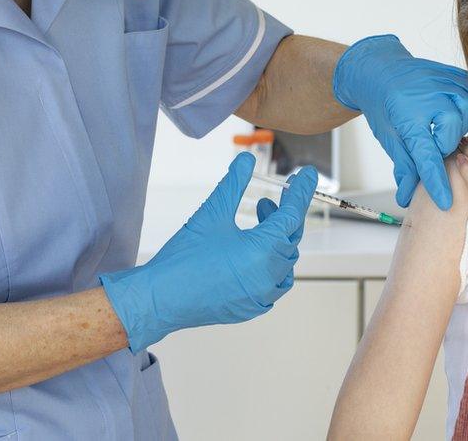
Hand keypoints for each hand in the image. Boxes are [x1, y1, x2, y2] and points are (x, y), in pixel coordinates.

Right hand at [100, 153, 317, 352]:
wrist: (159, 299)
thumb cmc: (183, 258)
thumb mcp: (211, 213)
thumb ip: (234, 184)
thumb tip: (247, 160)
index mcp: (263, 251)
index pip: (293, 214)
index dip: (301, 192)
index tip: (308, 175)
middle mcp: (269, 276)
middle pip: (290, 237)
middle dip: (283, 215)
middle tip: (269, 199)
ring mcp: (262, 295)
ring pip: (284, 261)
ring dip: (277, 239)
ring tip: (259, 221)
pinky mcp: (252, 307)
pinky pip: (274, 282)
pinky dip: (271, 264)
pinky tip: (253, 252)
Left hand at [333, 35, 467, 210]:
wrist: (379, 69)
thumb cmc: (382, 104)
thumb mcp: (388, 137)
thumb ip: (404, 166)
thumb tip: (406, 197)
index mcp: (408, 117)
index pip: (428, 158)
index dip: (437, 182)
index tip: (446, 202)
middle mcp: (430, 98)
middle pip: (452, 137)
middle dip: (443, 145)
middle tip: (430, 140)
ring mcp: (444, 83)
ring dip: (456, 126)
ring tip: (441, 125)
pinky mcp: (454, 75)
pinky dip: (465, 106)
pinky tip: (453, 110)